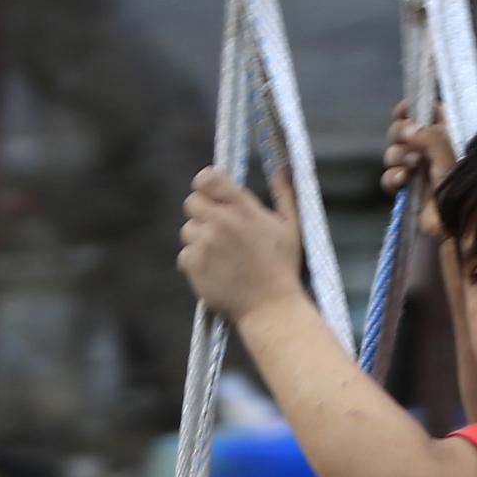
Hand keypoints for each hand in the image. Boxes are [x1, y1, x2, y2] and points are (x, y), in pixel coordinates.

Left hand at [178, 165, 304, 321]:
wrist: (270, 308)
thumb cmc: (283, 268)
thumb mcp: (292, 227)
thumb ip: (285, 194)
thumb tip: (282, 168)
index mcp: (244, 208)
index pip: (208, 178)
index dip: (205, 183)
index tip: (210, 193)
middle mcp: (222, 222)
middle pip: (191, 202)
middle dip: (202, 212)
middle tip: (218, 229)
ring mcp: (206, 244)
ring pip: (187, 230)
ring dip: (200, 240)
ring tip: (222, 256)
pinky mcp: (195, 265)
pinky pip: (185, 255)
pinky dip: (196, 263)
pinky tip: (216, 271)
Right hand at [382, 102, 457, 237]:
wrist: (456, 225)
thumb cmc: (461, 189)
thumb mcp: (449, 159)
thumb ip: (431, 139)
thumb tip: (412, 129)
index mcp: (445, 134)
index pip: (425, 111)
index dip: (412, 108)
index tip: (404, 110)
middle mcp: (429, 148)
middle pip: (402, 129)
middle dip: (400, 133)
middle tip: (408, 139)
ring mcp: (417, 167)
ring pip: (392, 152)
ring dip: (397, 157)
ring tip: (412, 168)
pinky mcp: (406, 187)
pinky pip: (388, 177)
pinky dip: (392, 177)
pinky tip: (403, 181)